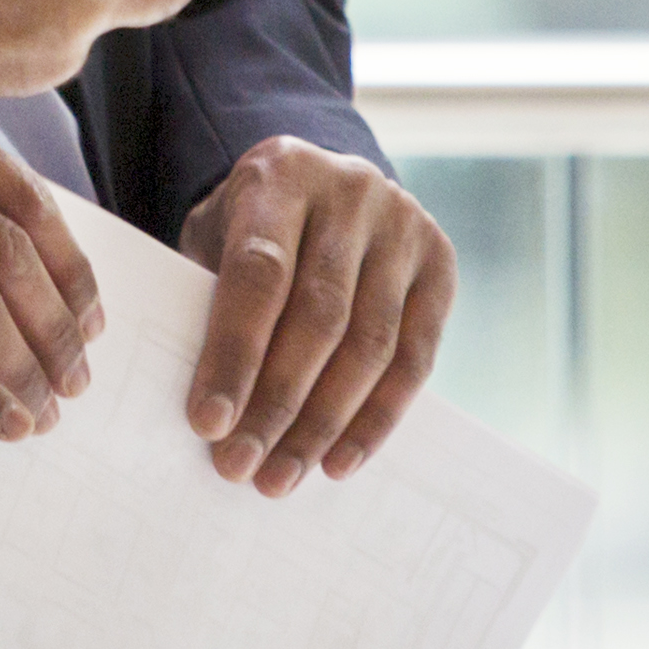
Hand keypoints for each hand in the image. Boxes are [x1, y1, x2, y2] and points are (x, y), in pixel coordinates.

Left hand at [182, 138, 456, 494]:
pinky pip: (415, 358)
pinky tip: (338, 460)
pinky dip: (376, 418)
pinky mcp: (441, 264)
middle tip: (240, 466)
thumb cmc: (251, 227)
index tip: (207, 423)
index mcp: (282, 173)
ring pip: (370, 345)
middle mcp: (351, 191)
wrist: (320, 184)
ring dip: (324, 424)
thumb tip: (211, 411)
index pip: (259, 273)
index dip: (234, 352)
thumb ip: (210, 299)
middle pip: (319, 316)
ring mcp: (405, 225)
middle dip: (277, 403)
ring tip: (281, 475)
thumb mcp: (216, 235)